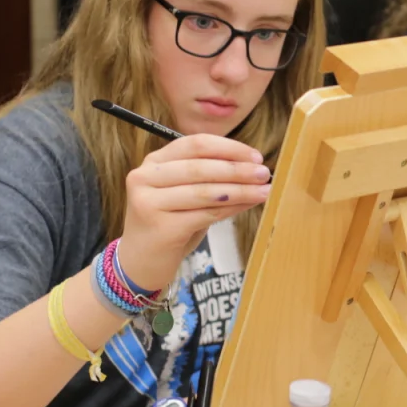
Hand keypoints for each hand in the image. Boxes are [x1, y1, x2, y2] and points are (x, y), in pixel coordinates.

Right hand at [115, 135, 270, 291]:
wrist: (141, 262)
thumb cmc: (170, 224)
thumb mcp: (186, 195)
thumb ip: (210, 179)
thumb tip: (252, 169)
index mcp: (153, 162)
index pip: (194, 144)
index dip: (228, 147)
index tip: (255, 156)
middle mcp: (145, 177)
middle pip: (200, 166)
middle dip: (237, 169)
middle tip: (264, 173)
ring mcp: (148, 202)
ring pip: (205, 191)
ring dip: (240, 189)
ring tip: (264, 190)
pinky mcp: (160, 226)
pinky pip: (205, 214)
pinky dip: (231, 208)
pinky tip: (248, 205)